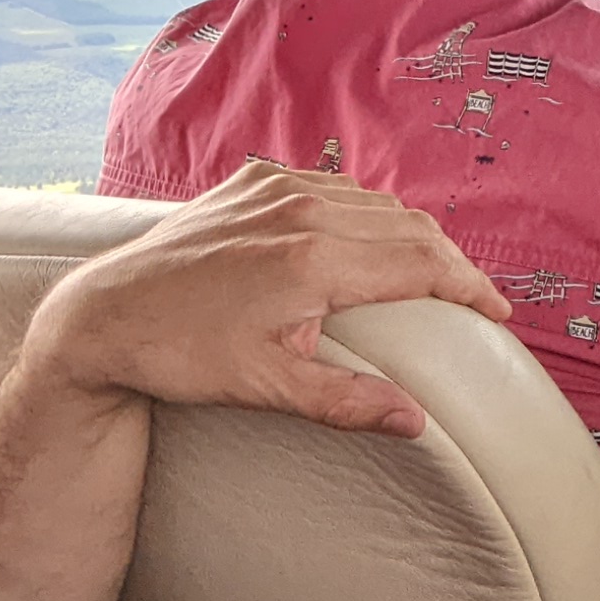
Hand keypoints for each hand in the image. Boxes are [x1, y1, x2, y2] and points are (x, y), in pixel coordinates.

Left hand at [21, 164, 510, 437]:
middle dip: (448, 262)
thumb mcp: (267, 388)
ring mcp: (275, 187)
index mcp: (315, 259)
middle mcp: (302, 210)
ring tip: (429, 270)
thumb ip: (346, 402)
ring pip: (372, 200)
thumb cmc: (181, 353)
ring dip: (409, 233)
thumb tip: (414, 420)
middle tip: (472, 298)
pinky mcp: (251, 180)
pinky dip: (363, 209)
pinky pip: (330, 184)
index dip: (468, 286)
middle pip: (408, 226)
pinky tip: (366, 235)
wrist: (103, 312)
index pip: (421, 263)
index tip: (496, 311)